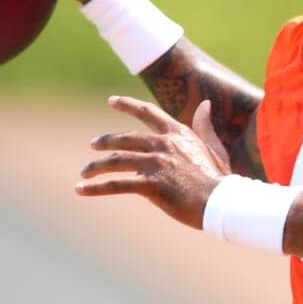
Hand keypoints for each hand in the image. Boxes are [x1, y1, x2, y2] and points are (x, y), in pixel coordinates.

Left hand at [77, 96, 230, 229]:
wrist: (221, 202)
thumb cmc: (219, 178)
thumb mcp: (214, 147)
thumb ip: (205, 126)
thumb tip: (205, 105)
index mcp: (177, 133)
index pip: (147, 112)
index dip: (127, 105)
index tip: (112, 101)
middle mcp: (163, 143)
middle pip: (125, 138)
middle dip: (106, 142)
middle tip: (93, 145)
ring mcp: (156, 163)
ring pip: (116, 161)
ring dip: (96, 167)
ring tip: (84, 173)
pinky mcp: (151, 184)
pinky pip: (116, 185)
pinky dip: (96, 188)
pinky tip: (81, 190)